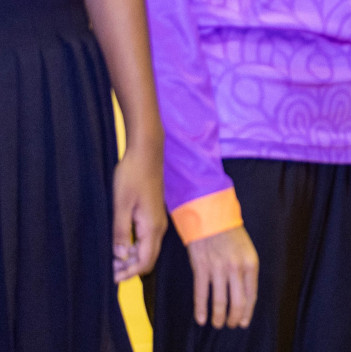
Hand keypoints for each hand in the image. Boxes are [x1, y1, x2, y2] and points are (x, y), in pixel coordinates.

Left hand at [111, 141, 165, 281]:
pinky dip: (135, 247)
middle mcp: (159, 227)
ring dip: (132, 258)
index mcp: (151, 227)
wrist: (147, 153)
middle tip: (110, 272)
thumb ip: (120, 232)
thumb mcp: (121, 205)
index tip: (112, 278)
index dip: (129, 273)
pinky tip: (121, 244)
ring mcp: (158, 221)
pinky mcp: (154, 215)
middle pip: (149, 258)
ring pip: (148, 249)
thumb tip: (120, 256)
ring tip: (112, 260)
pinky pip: (147, 239)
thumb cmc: (132, 176)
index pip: (145, 261)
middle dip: (131, 268)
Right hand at [186, 225, 258, 328]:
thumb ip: (246, 271)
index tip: (242, 323)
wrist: (211, 217)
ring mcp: (218, 269)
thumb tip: (245, 294)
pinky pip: (201, 294)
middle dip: (233, 318)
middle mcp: (236, 268)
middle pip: (237, 302)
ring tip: (217, 324)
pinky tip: (201, 319)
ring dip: (218, 317)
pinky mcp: (201, 268)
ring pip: (220, 301)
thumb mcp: (247, 250)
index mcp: (250, 263)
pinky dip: (201, 309)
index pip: (251, 295)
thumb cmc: (230, 234)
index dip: (247, 312)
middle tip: (229, 325)